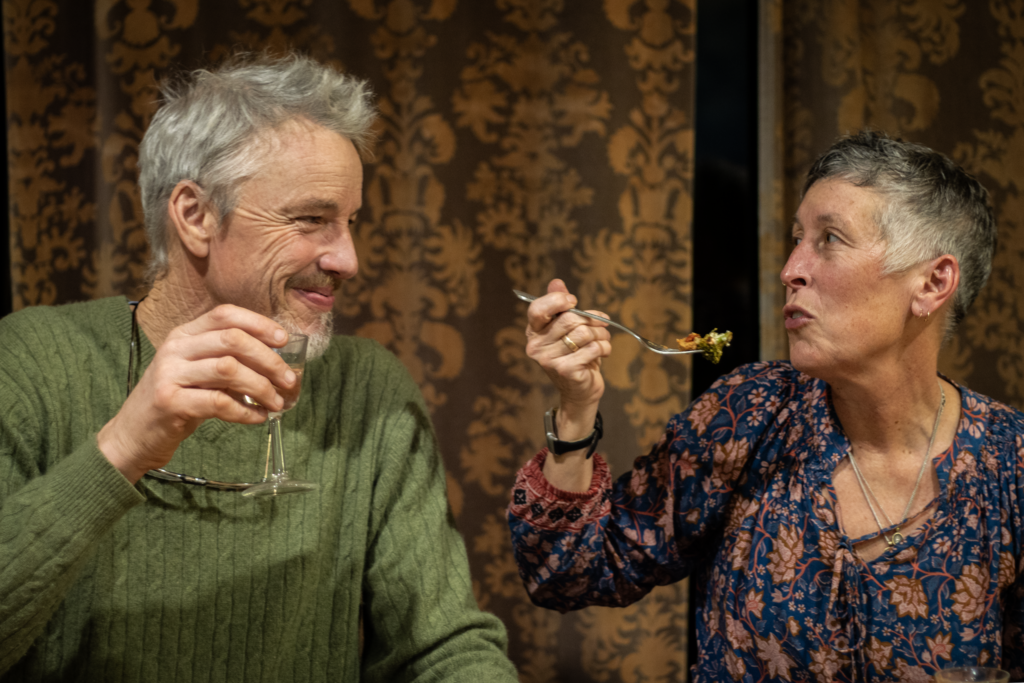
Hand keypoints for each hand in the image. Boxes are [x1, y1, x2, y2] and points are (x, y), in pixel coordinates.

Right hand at [97, 304, 297, 482]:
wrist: (133, 434)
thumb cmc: (175, 400)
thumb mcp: (197, 371)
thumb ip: (226, 359)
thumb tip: (276, 360)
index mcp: (184, 334)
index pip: (225, 315)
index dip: (259, 324)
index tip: (284, 340)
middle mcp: (175, 348)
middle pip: (233, 340)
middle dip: (269, 359)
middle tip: (289, 379)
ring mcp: (169, 374)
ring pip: (229, 369)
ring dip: (261, 387)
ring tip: (277, 402)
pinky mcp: (170, 402)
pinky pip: (219, 402)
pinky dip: (245, 411)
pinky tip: (258, 417)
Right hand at [525, 279, 611, 441]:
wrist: (580, 391)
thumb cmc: (576, 356)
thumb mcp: (568, 329)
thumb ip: (561, 306)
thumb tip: (557, 282)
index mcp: (534, 332)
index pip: (537, 309)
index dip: (558, 301)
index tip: (574, 302)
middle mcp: (536, 346)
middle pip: (570, 319)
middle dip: (592, 321)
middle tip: (600, 327)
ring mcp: (549, 360)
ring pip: (585, 333)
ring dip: (601, 335)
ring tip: (601, 342)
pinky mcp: (566, 371)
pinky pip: (593, 348)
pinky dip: (604, 348)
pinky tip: (601, 354)